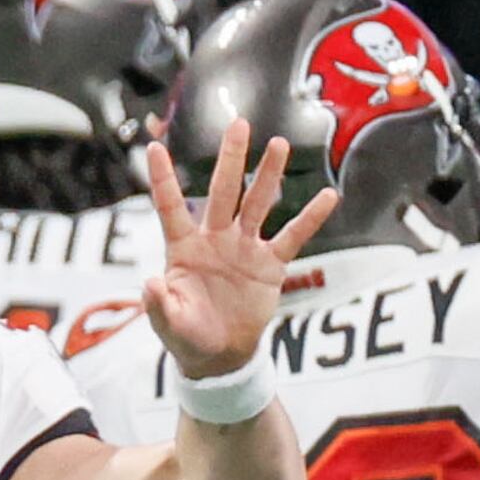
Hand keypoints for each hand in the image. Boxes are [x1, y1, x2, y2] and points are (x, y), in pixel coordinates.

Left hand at [138, 121, 341, 380]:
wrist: (221, 355)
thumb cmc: (187, 335)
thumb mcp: (168, 324)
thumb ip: (159, 305)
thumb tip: (151, 283)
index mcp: (184, 248)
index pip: (171, 207)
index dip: (163, 179)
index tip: (153, 146)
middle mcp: (214, 238)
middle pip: (222, 191)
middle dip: (231, 159)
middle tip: (239, 124)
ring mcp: (244, 248)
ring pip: (257, 204)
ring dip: (268, 176)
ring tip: (279, 145)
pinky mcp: (271, 264)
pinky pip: (293, 237)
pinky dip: (310, 218)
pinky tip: (328, 197)